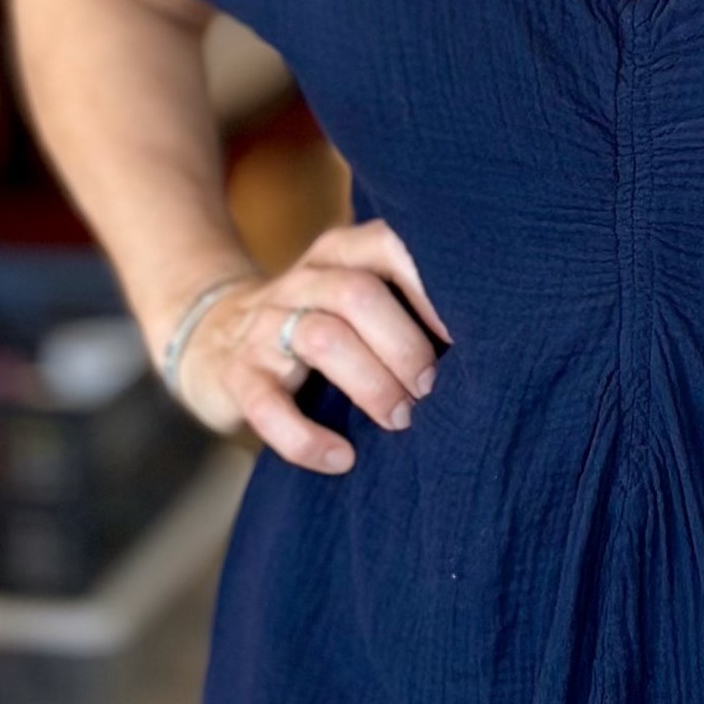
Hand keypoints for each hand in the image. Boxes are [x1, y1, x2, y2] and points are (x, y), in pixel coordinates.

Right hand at [171, 220, 450, 474]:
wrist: (212, 338)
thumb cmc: (317, 323)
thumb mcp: (353, 296)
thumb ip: (403, 302)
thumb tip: (491, 341)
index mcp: (340, 254)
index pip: (389, 244)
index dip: (432, 287)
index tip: (469, 334)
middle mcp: (302, 281)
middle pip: (358, 294)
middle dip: (405, 345)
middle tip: (431, 390)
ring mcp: (265, 326)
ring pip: (321, 338)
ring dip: (371, 383)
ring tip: (400, 420)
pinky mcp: (237, 375)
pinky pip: (268, 405)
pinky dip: (307, 439)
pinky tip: (341, 459)